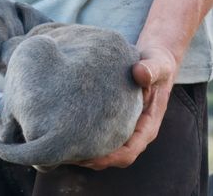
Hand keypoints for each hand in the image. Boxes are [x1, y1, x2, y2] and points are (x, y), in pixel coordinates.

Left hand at [74, 47, 176, 169]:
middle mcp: (135, 132)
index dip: (106, 158)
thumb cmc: (157, 64)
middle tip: (64, 153)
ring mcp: (123, 127)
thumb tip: (140, 72)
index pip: (127, 152)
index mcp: (147, 126)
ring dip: (84, 151)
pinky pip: (98, 134)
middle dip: (89, 159)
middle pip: (111, 157)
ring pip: (103, 149)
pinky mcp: (113, 119)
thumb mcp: (158, 64)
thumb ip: (152, 69)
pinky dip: (84, 137)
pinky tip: (66, 131)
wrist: (154, 60)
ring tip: (61, 147)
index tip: (84, 155)